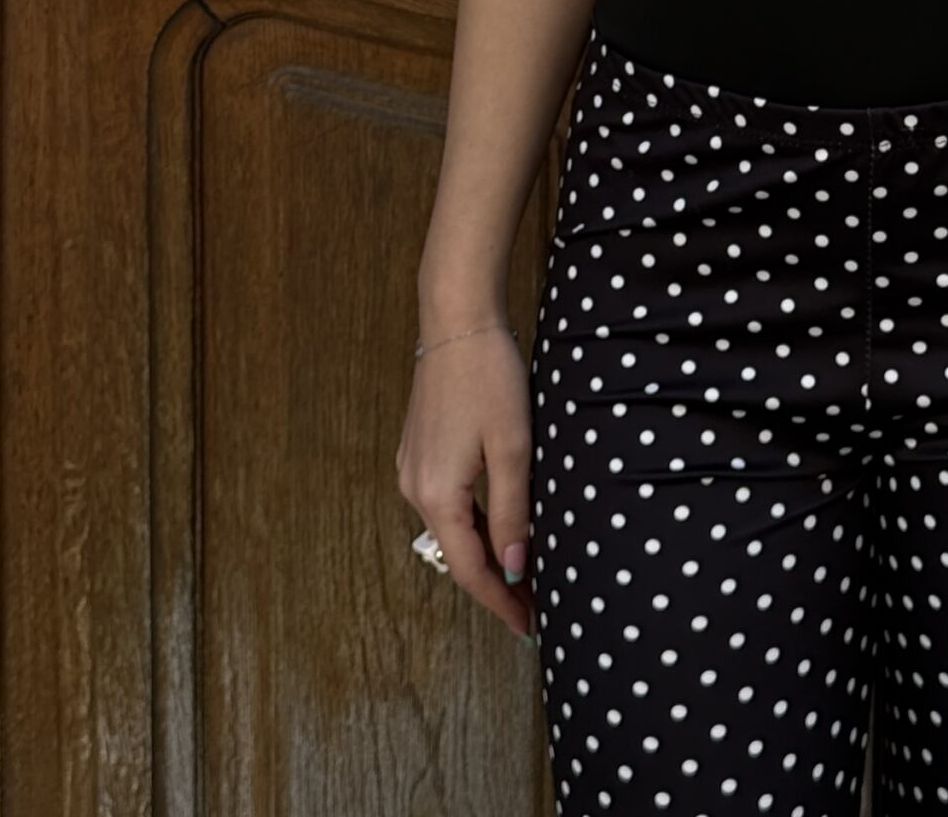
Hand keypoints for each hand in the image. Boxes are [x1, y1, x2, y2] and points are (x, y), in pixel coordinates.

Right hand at [394, 323, 534, 638]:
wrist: (457, 321)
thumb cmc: (489, 377)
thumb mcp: (513, 447)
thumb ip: (513, 510)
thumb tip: (516, 566)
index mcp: (436, 494)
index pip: (469, 569)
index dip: (500, 601)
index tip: (528, 626)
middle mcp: (415, 488)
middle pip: (457, 553)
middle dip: (495, 581)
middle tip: (534, 604)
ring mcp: (413, 469)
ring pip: (452, 527)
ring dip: (486, 550)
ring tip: (524, 570)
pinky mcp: (419, 451)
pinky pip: (447, 502)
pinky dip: (474, 521)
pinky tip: (500, 523)